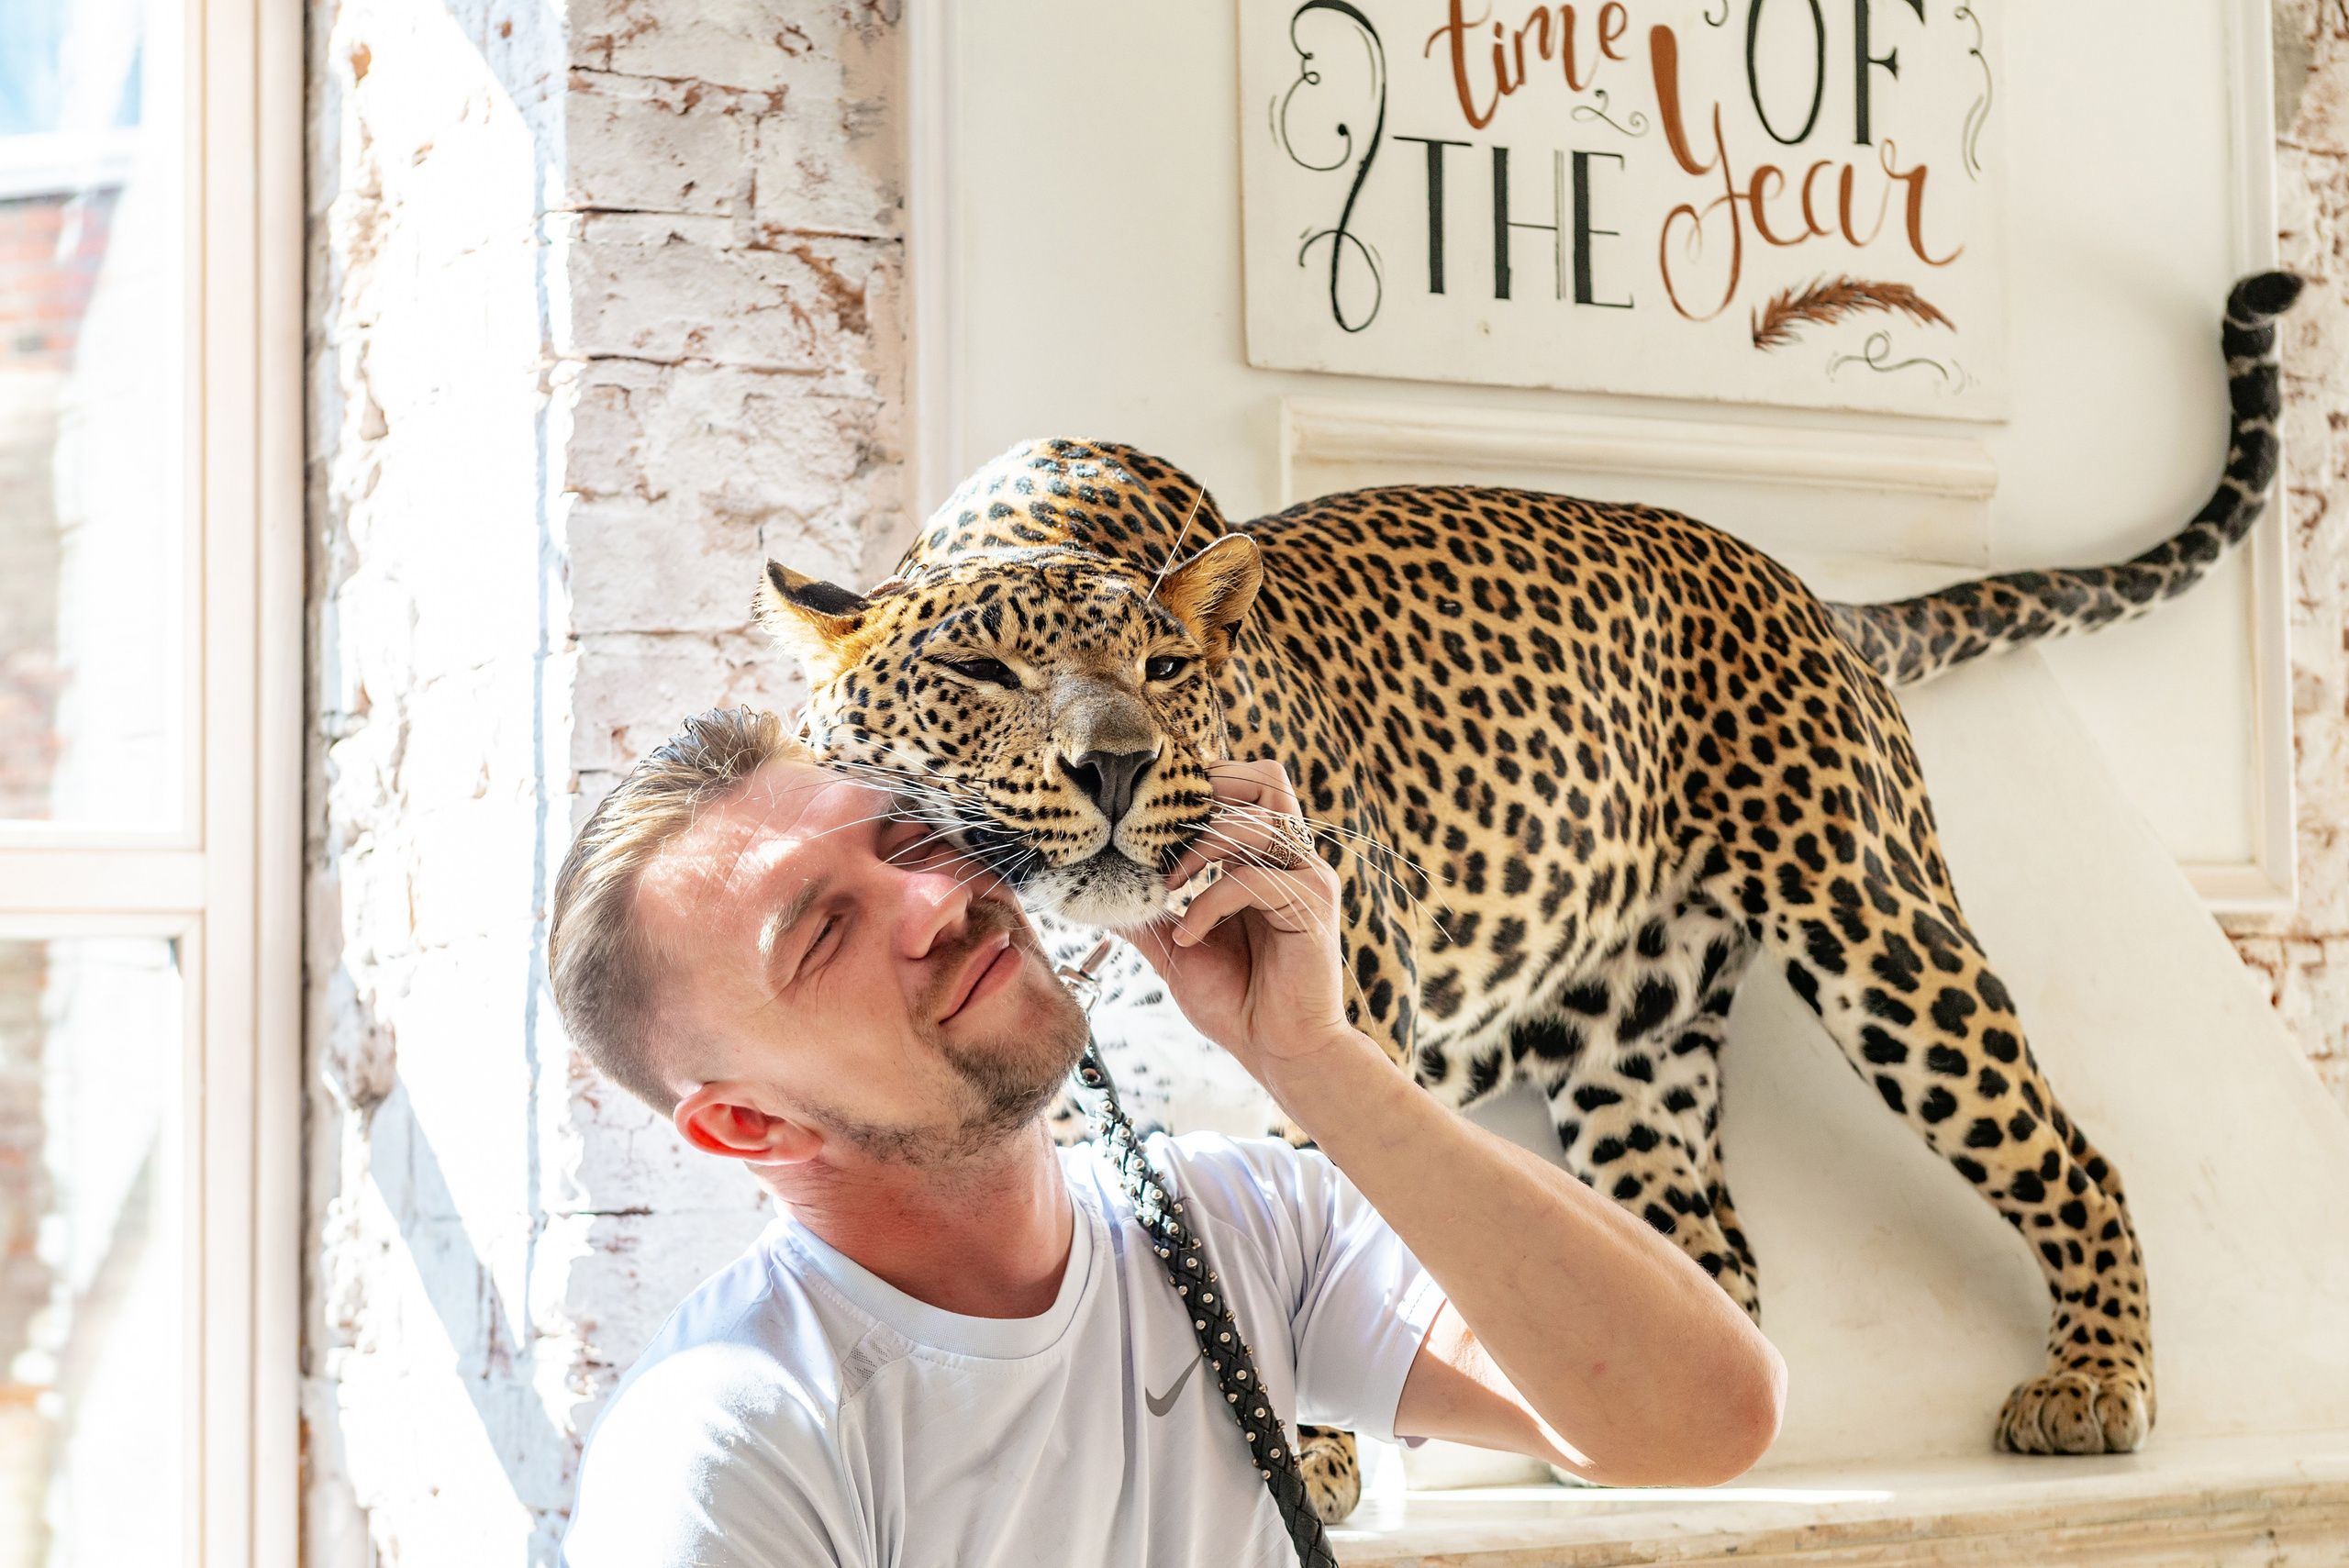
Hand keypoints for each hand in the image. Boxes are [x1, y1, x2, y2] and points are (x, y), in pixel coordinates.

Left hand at [1120, 760, 1351, 1080]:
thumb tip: (1093, 887)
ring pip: (1256, 823)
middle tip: (1163, 834)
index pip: (1242, 785)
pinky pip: (1253, 880)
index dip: (1198, 787)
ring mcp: (1307, 877)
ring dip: (1200, 848)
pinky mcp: (1313, 905)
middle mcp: (1292, 857)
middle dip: (1209, 794)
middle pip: (1267, 777)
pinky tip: (1189, 936)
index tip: (1148, 820)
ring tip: (1166, 886)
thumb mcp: (1175, 946)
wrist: (1277, 1050)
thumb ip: (1145, 910)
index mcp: (1264, 857)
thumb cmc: (1235, 998)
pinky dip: (1209, 903)